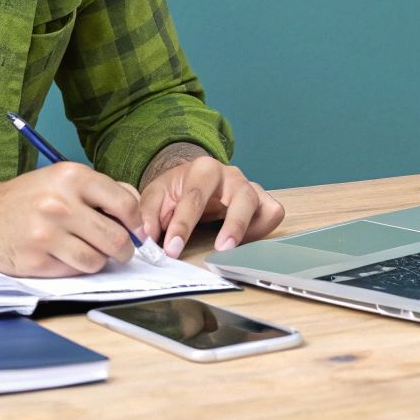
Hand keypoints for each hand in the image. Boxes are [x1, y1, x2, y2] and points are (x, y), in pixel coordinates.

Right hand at [0, 162, 145, 277]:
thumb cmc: (26, 198)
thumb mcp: (62, 180)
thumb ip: (100, 191)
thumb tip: (136, 213)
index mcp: (71, 177)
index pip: (124, 203)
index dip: (136, 222)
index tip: (135, 230)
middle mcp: (60, 203)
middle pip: (116, 238)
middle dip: (125, 249)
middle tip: (120, 250)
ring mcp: (47, 234)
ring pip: (97, 260)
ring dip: (99, 261)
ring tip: (89, 252)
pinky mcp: (36, 260)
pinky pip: (74, 271)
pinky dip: (76, 268)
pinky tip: (64, 256)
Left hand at [138, 154, 284, 257]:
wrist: (193, 179)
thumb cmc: (176, 190)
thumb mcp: (156, 196)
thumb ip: (148, 214)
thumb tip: (146, 236)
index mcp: (202, 169)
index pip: (195, 198)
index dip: (183, 226)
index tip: (172, 249)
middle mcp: (231, 176)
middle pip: (241, 197)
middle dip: (233, 225)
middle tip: (220, 250)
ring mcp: (249, 187)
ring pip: (262, 204)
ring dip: (251, 229)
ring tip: (232, 250)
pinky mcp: (261, 200)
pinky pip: (273, 213)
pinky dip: (263, 229)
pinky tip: (243, 241)